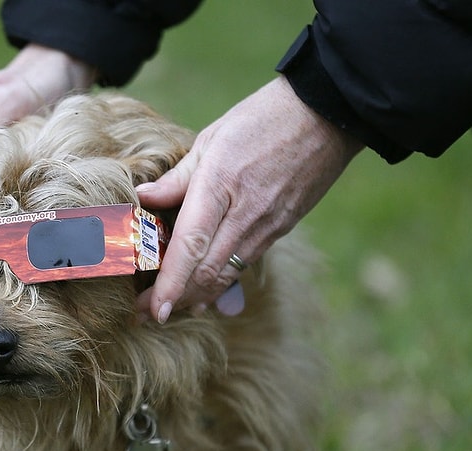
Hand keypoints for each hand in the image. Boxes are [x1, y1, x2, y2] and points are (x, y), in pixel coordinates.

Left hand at [135, 76, 363, 322]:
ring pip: (227, 276)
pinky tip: (204, 290)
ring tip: (170, 308)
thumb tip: (143, 198)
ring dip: (197, 297)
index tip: (155, 310)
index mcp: (219, 185)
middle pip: (207, 273)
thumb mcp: (212, 138)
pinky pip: (245, 264)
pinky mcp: (281, 229)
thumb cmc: (262, 119)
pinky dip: (221, 282)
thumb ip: (178, 177)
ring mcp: (267, 226)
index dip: (171, 283)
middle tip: (146, 314)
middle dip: (176, 300)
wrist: (327, 116)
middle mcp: (245, 214)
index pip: (190, 245)